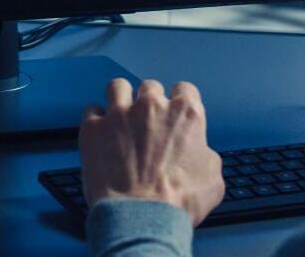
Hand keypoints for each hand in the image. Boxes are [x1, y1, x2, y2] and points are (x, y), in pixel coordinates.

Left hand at [79, 78, 223, 226]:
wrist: (142, 217)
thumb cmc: (177, 202)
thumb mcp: (213, 179)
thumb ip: (205, 154)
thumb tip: (198, 153)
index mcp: (185, 114)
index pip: (185, 90)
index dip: (180, 103)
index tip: (174, 113)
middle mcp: (153, 106)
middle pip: (151, 87)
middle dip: (150, 103)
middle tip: (147, 123)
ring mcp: (120, 114)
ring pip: (119, 87)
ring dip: (121, 99)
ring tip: (120, 115)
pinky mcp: (94, 128)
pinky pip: (91, 110)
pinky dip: (95, 120)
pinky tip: (100, 132)